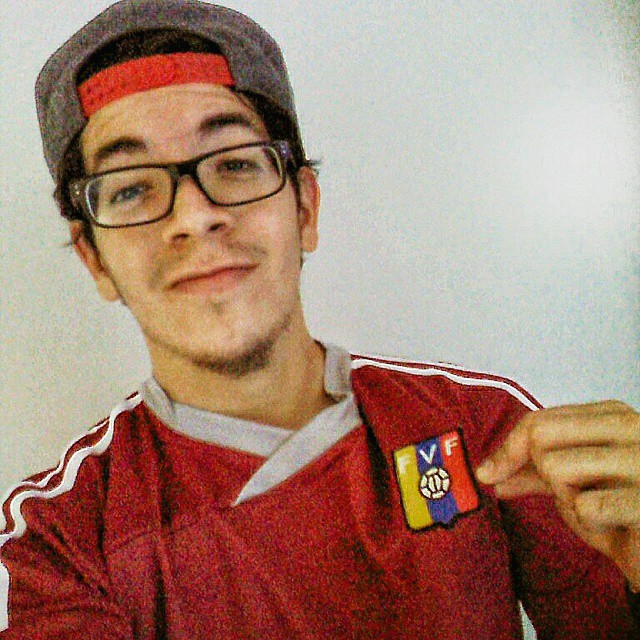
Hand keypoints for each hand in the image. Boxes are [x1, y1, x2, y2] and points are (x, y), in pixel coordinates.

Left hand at [476, 401, 639, 589]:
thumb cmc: (616, 515)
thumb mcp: (571, 484)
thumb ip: (532, 470)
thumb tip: (486, 471)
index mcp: (611, 415)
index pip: (539, 420)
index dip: (508, 449)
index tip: (489, 473)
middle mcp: (630, 427)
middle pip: (540, 436)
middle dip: (539, 472)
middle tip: (567, 494)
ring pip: (556, 467)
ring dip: (567, 499)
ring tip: (596, 508)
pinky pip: (585, 505)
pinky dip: (590, 523)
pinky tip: (613, 525)